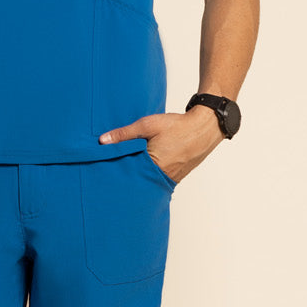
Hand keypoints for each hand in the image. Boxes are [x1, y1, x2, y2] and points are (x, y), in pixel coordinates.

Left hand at [97, 109, 224, 184]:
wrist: (204, 128)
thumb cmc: (177, 126)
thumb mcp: (148, 125)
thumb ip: (124, 134)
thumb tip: (102, 141)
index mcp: (152, 166)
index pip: (127, 174)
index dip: (116, 170)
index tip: (105, 168)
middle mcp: (162, 176)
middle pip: (137, 180)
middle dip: (126, 175)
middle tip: (114, 171)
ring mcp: (170, 179)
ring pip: (147, 180)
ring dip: (139, 175)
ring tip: (129, 168)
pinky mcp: (176, 177)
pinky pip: (158, 179)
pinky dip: (150, 175)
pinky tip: (145, 167)